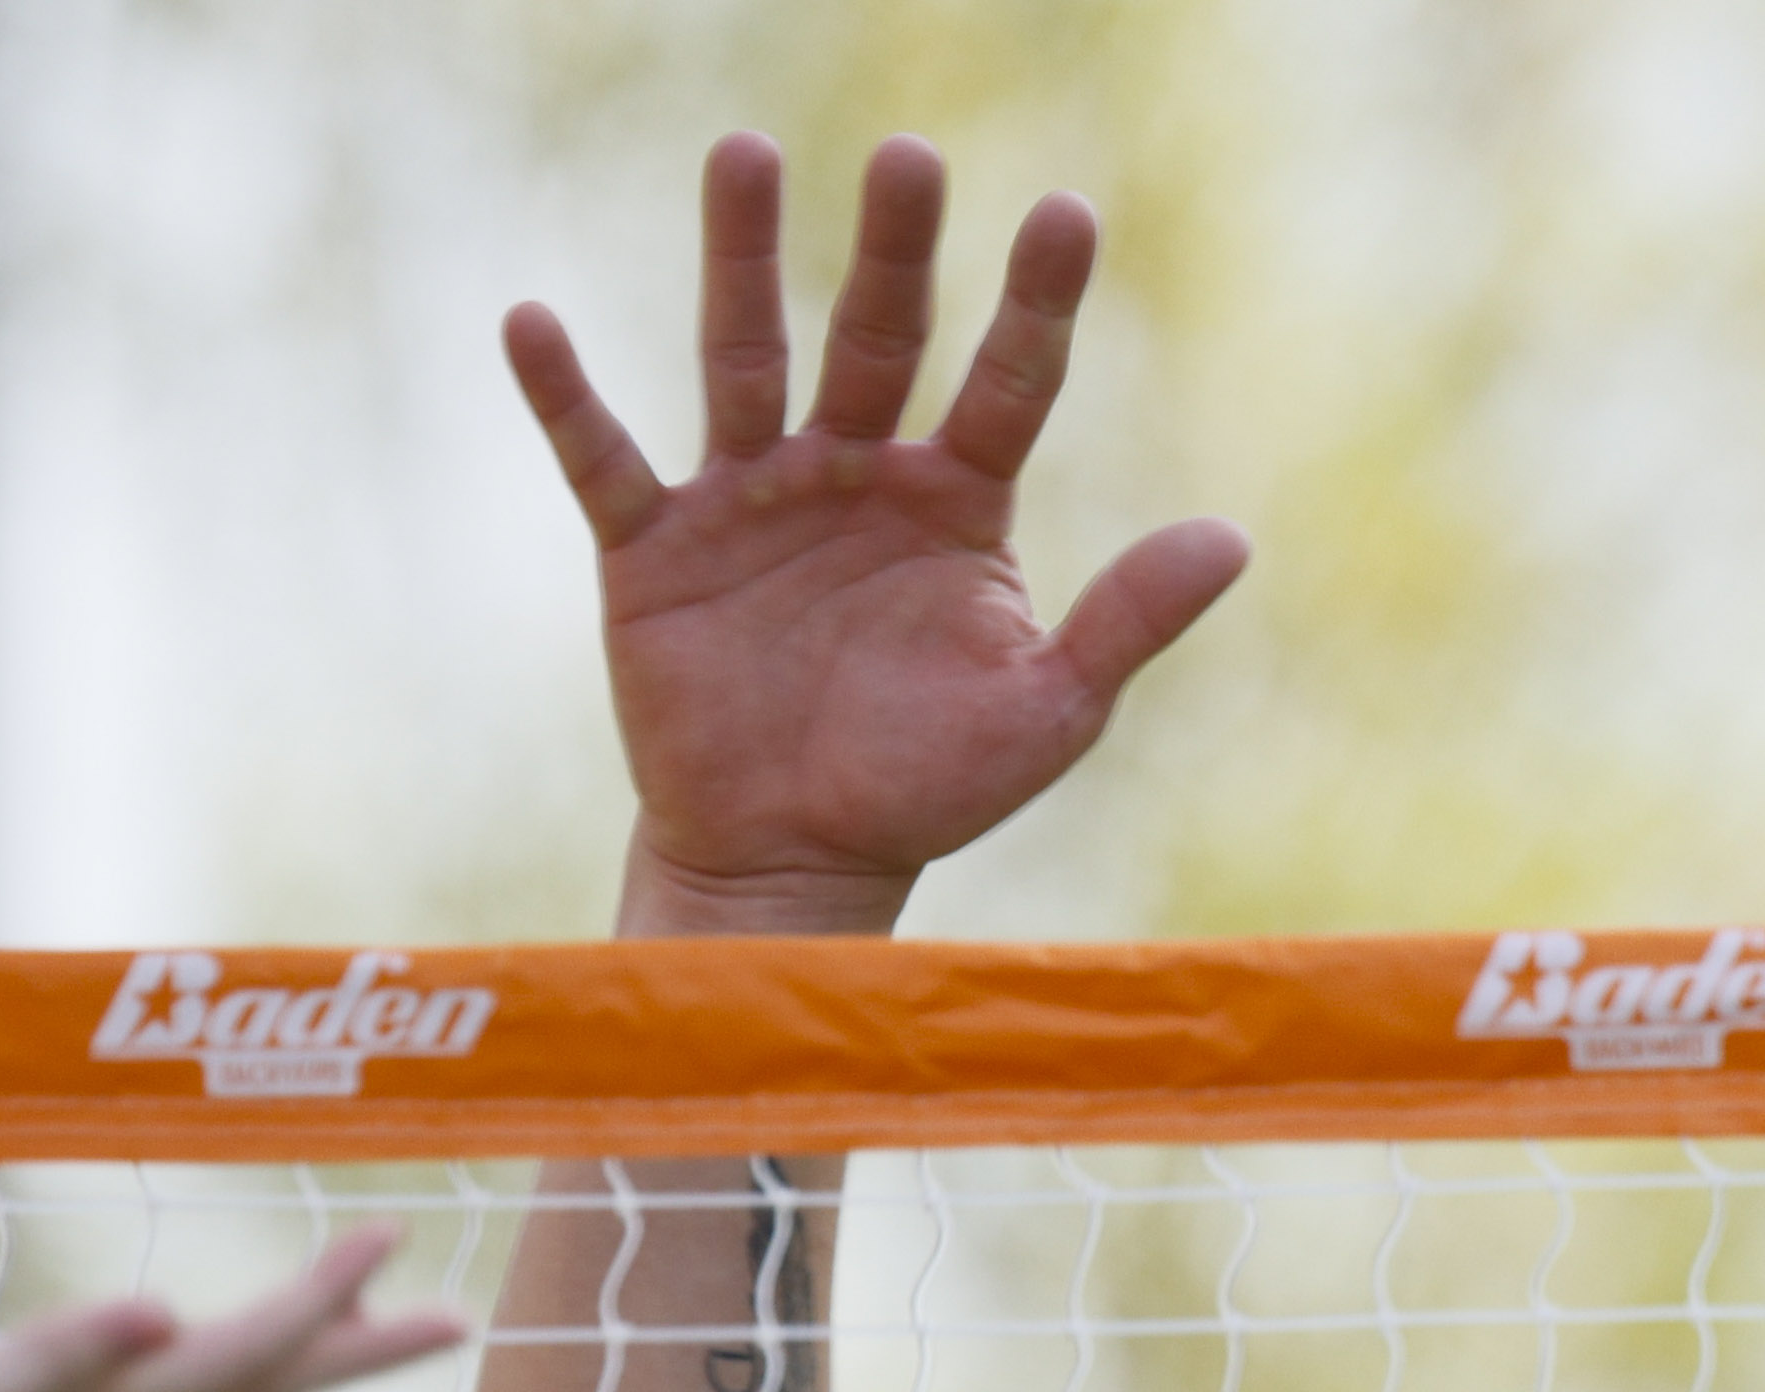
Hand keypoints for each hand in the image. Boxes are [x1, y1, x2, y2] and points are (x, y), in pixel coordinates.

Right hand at [505, 132, 1248, 932]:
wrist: (793, 867)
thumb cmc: (924, 791)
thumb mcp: (1045, 717)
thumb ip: (1125, 623)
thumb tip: (1233, 541)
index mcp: (955, 502)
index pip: (1005, 382)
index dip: (1035, 304)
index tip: (1063, 216)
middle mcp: (853, 472)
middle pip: (875, 335)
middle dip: (890, 250)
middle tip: (908, 159)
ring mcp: (750, 499)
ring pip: (744, 355)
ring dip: (741, 259)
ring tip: (744, 152)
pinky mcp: (654, 551)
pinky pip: (605, 460)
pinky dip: (566, 396)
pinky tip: (531, 321)